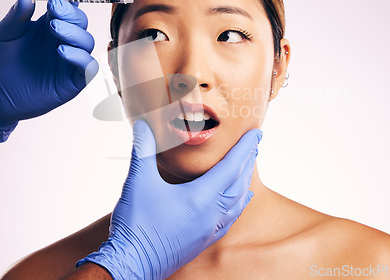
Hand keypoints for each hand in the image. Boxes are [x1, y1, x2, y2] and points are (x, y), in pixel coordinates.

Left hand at [0, 0, 98, 142]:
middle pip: (80, 21)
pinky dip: (79, 57)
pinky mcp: (74, 81)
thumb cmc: (0, 63)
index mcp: (52, 25)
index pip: (68, 6)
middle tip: (54, 7)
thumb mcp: (4, 35)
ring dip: (74, 33)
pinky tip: (61, 51)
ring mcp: (71, 60)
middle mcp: (65, 40)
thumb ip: (16, 17)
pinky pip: (87, 67)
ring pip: (87, 42)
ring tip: (54, 28)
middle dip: (70, 12)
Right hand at [77, 119, 261, 279]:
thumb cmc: (136, 225)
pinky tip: (239, 200)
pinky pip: (231, 218)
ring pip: (238, 201)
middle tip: (255, 143)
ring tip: (249, 167)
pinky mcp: (204, 240)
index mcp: (201, 198)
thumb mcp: (138, 182)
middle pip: (239, 183)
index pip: (231, 167)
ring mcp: (210, 229)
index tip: (257, 133)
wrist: (131, 264)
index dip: (245, 147)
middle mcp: (212, 214)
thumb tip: (142, 124)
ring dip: (245, 181)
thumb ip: (143, 150)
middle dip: (248, 160)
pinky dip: (239, 203)